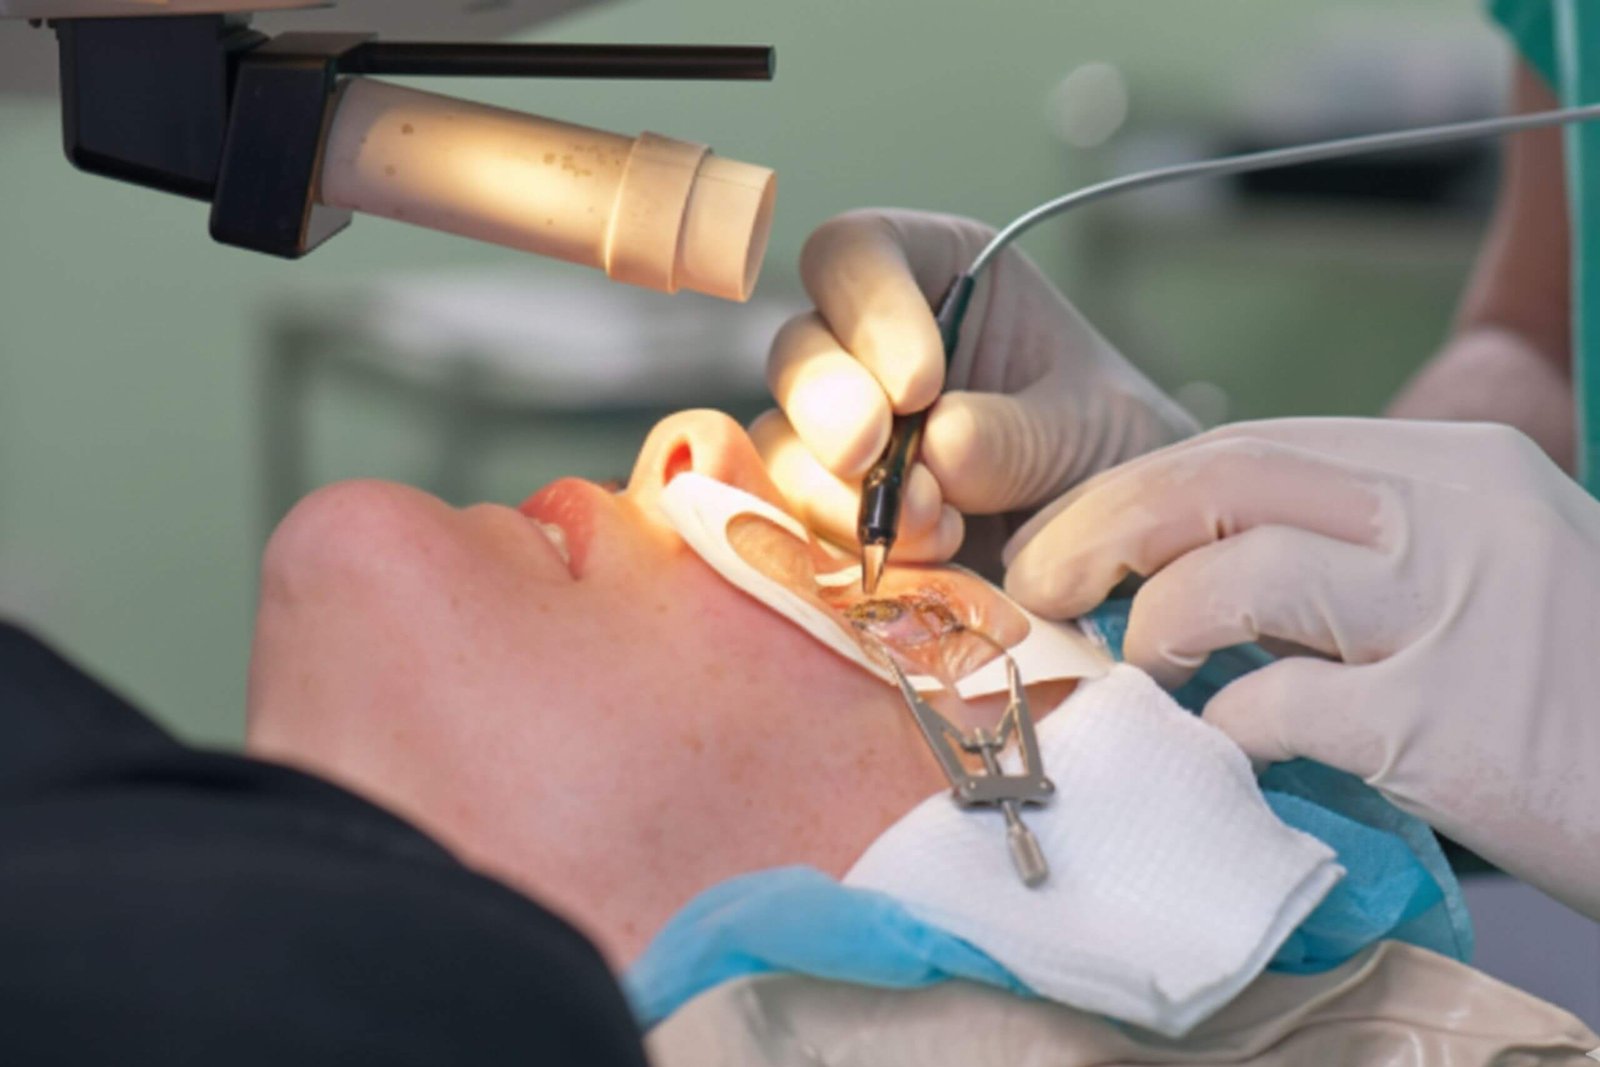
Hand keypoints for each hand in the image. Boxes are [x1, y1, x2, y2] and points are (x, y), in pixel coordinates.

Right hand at [754, 209, 1196, 567]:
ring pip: (781, 441)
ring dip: (840, 492)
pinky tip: (916, 561)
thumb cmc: (1111, 452)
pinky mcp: (832, 513)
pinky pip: (794, 521)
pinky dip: (841, 547)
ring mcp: (840, 434)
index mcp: (936, 277)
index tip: (919, 385)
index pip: (856, 252)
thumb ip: (1020, 434)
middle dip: (829, 407)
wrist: (1117, 552)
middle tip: (873, 457)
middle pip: (798, 348)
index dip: (866, 309)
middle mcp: (867, 348)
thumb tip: (935, 446)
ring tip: (936, 527)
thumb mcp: (1094, 430)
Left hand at [1004, 418, 1599, 918]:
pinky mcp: (1445, 725)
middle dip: (1101, 529)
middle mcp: (1449, 515)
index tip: (1073, 536)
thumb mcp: (1483, 569)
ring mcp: (1450, 614)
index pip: (1249, 446)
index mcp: (1449, 466)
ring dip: (1155, 628)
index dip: (1134, 490)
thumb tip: (1198, 568)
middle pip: (1220, 483)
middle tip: (1042, 583)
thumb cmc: (1578, 684)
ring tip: (1147, 672)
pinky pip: (1275, 708)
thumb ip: (1358, 549)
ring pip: (1233, 579)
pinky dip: (1220, 729)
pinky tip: (1220, 749)